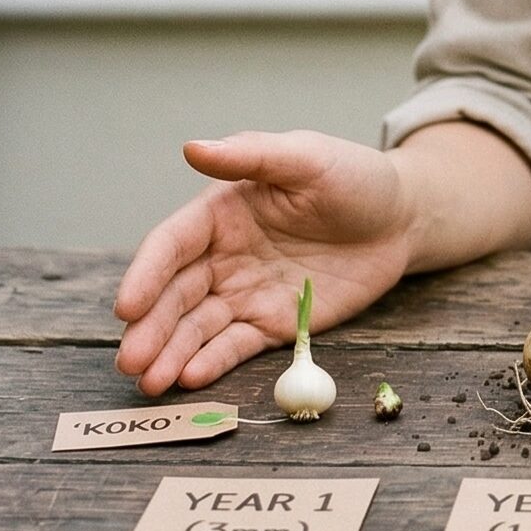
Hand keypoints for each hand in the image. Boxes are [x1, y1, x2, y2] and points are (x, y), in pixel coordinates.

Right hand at [113, 131, 414, 394]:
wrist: (403, 218)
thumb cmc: (355, 177)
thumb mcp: (307, 158)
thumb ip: (252, 155)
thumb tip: (192, 147)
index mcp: (222, 212)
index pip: (171, 245)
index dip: (146, 275)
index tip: (127, 306)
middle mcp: (223, 256)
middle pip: (176, 295)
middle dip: (150, 329)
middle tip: (129, 361)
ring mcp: (245, 292)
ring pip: (197, 327)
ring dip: (170, 354)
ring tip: (151, 383)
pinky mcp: (272, 323)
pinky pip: (235, 345)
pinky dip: (212, 362)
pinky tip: (191, 379)